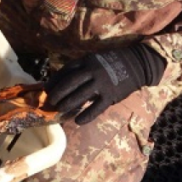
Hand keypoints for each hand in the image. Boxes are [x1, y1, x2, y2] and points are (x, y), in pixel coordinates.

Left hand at [44, 44, 164, 124]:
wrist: (135, 64)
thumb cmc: (111, 63)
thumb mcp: (94, 60)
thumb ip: (81, 70)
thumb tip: (64, 83)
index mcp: (86, 61)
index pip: (66, 71)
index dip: (54, 81)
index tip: (46, 89)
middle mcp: (92, 71)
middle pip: (70, 83)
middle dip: (58, 93)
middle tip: (51, 101)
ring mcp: (102, 83)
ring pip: (80, 95)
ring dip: (68, 104)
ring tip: (60, 110)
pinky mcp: (111, 94)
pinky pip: (96, 107)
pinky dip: (86, 115)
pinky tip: (78, 121)